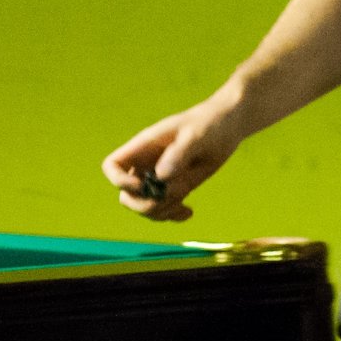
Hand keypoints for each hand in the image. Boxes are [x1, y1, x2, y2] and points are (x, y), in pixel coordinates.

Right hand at [101, 94, 243, 221]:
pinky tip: (189, 212)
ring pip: (145, 207)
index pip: (112, 166)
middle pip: (126, 196)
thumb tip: (161, 176)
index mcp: (144, 147)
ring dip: (161, 212)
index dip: (119, 181)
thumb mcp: (197, 135)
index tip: (142, 185)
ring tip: (184, 201)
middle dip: (143, 204)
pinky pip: (164, 209)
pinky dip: (173, 216)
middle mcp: (148, 165)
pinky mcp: (176, 188)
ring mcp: (161, 179)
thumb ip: (179, 153)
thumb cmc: (210, 123)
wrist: (228, 126)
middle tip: (168, 198)